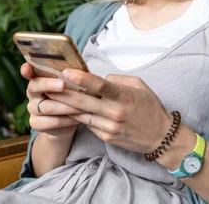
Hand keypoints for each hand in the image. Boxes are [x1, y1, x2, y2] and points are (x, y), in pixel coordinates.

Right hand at [21, 63, 83, 137]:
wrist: (69, 119)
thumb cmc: (72, 94)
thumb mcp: (73, 82)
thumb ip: (71, 74)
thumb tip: (76, 71)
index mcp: (38, 76)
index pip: (28, 70)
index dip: (26, 69)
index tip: (26, 68)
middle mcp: (32, 91)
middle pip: (36, 86)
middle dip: (50, 85)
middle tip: (63, 84)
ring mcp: (32, 107)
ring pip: (48, 107)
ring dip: (66, 106)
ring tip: (81, 105)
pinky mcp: (35, 123)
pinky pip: (53, 121)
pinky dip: (67, 120)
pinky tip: (77, 118)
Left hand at [46, 68, 171, 153]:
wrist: (161, 137)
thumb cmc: (150, 107)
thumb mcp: (139, 86)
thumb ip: (117, 80)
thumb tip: (99, 79)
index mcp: (124, 96)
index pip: (99, 86)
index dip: (81, 78)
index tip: (66, 71)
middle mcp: (115, 113)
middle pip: (82, 101)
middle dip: (62, 92)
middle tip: (46, 83)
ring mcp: (109, 127)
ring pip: (80, 114)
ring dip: (63, 105)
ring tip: (49, 96)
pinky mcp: (106, 137)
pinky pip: (87, 124)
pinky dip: (75, 116)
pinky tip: (64, 109)